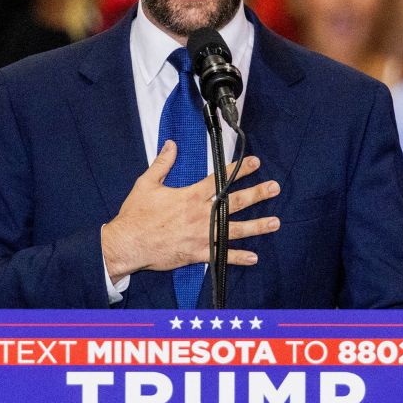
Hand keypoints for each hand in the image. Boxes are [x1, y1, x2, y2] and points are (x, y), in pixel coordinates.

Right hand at [101, 141, 281, 281]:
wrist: (127, 244)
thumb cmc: (136, 215)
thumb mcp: (146, 184)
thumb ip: (162, 164)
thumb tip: (171, 145)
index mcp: (190, 196)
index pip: (220, 179)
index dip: (239, 170)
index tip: (255, 163)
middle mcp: (200, 215)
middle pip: (234, 202)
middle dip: (257, 194)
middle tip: (274, 188)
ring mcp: (201, 235)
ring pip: (234, 230)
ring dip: (256, 226)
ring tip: (275, 222)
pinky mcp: (197, 253)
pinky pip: (222, 255)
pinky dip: (238, 257)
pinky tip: (254, 257)